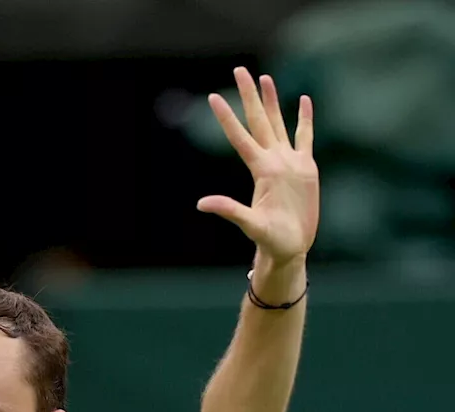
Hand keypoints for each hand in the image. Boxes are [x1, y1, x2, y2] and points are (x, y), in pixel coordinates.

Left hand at [198, 67, 318, 266]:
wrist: (290, 247)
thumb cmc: (270, 239)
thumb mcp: (250, 225)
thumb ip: (229, 211)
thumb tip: (201, 204)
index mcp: (261, 170)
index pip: (240, 137)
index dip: (226, 118)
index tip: (212, 97)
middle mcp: (273, 161)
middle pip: (259, 121)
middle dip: (249, 96)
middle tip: (239, 70)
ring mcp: (289, 162)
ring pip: (279, 124)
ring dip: (272, 101)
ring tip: (265, 79)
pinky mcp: (306, 168)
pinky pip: (306, 137)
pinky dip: (305, 119)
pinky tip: (304, 101)